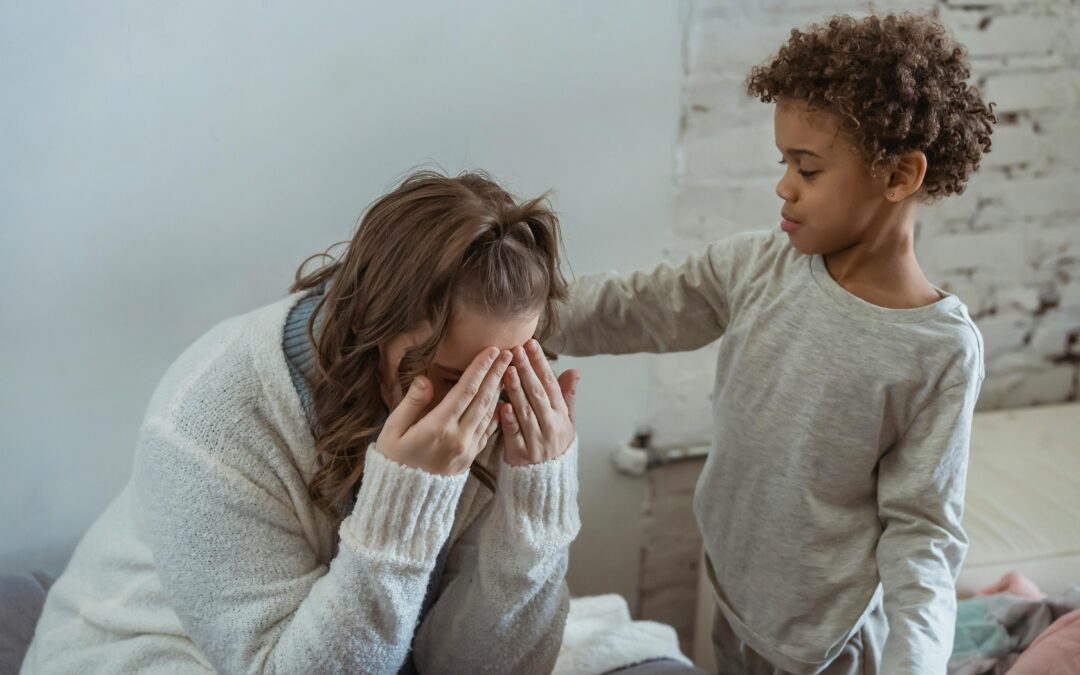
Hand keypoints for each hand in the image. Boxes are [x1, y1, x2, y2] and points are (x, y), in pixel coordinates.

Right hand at [376, 347, 511, 474]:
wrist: (403, 499)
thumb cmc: (393, 460)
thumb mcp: (393, 430)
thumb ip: (411, 403)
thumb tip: (425, 379)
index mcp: (439, 427)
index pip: (466, 391)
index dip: (480, 368)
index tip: (492, 350)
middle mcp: (458, 437)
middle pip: (483, 399)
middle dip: (497, 373)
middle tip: (510, 353)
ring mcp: (468, 449)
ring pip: (490, 414)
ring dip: (500, 390)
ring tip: (509, 370)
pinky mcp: (470, 458)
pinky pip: (489, 431)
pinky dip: (498, 413)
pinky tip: (503, 401)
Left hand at [499, 339, 578, 465]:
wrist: (546, 480)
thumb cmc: (554, 444)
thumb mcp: (567, 421)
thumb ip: (567, 396)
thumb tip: (574, 371)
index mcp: (560, 416)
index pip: (551, 384)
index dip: (541, 364)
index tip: (531, 345)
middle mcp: (550, 426)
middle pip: (537, 394)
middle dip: (526, 371)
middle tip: (516, 350)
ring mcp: (536, 441)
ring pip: (526, 411)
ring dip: (516, 390)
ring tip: (507, 370)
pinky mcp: (520, 454)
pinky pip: (514, 434)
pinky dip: (509, 420)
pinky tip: (502, 405)